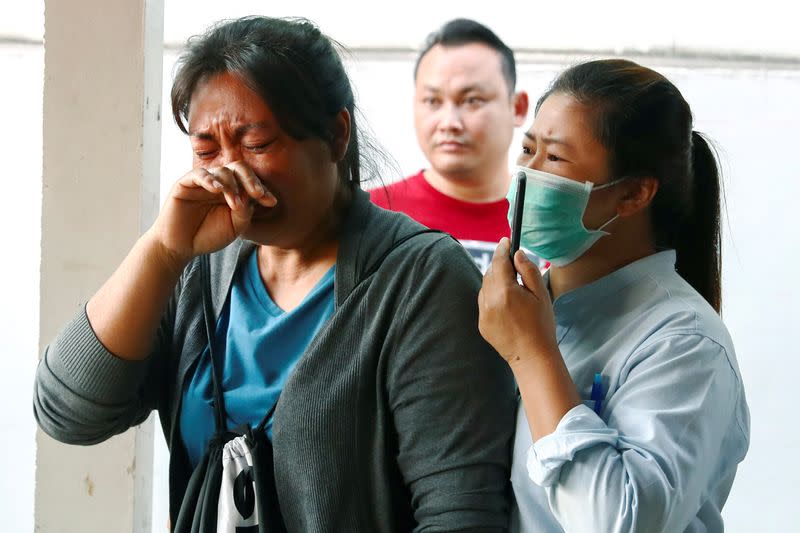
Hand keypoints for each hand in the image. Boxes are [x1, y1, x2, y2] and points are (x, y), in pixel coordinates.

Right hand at [150, 161, 276, 268]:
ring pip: (222, 171)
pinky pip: (199, 174)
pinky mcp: (185, 184)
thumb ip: (245, 211)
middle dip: (251, 180)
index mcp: (234, 192)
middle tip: (258, 194)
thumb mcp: (235, 227)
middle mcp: (220, 183)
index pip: (250, 182)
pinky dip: (210, 179)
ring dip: (232, 186)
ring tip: (234, 204)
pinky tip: (218, 189)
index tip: (271, 202)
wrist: (180, 248)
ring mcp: (203, 182)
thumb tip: (252, 195)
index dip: (262, 189)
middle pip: (239, 168)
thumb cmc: (207, 236)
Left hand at [478, 238, 558, 363]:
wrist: (533, 356)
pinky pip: (484, 302)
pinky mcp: (481, 324)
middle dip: (500, 265)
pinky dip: (492, 297)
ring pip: (485, 287)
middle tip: (513, 264)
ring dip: (495, 281)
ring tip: (512, 287)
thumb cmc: (541, 325)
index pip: (499, 262)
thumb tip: (517, 254)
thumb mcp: (541, 294)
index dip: (502, 249)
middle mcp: (489, 301)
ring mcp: (483, 313)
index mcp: (505, 291)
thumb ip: (528, 271)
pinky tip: (507, 304)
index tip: (506, 241)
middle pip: (490, 273)